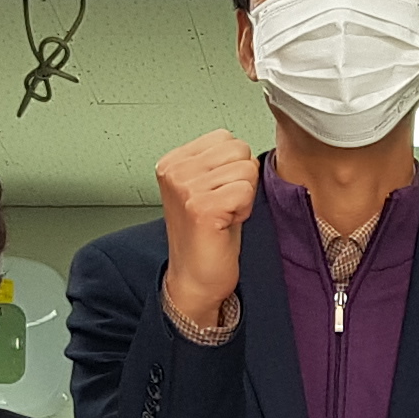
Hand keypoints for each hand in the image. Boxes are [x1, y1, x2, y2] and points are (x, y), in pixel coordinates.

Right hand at [155, 129, 256, 328]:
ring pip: (246, 169)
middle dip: (241, 180)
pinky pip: (246, 190)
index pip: (225, 137)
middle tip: (222, 207)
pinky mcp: (202, 207)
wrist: (195, 280)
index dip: (233, 168)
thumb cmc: (206, 237)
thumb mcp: (206, 187)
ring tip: (223, 216)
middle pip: (238, 149)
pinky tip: (226, 224)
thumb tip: (242, 145)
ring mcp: (186, 188)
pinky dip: (244, 210)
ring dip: (243, 196)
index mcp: (173, 162)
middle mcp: (175, 171)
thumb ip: (218, 161)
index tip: (217, 194)